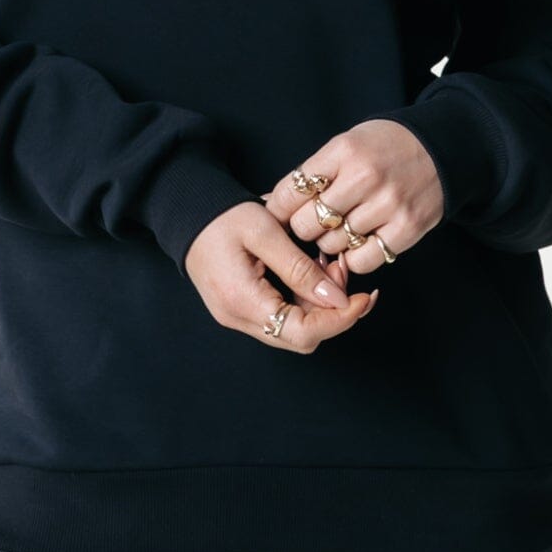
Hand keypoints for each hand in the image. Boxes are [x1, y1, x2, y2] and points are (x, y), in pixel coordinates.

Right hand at [183, 201, 376, 351]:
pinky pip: (282, 318)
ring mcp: (237, 317)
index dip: (340, 319)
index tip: (364, 296)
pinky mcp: (241, 310)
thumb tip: (338, 299)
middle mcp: (238, 318)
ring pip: (294, 331)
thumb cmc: (223, 216)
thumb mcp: (266, 232)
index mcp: (242, 300)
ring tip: (327, 265)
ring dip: (319, 305)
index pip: (303, 333)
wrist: (188, 213)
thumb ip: (301, 268)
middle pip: (301, 338)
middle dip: (332, 310)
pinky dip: (304, 301)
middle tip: (340, 270)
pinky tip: (311, 272)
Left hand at [262, 120, 443, 271]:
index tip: (276, 216)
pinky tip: (358, 242)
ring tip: (339, 229)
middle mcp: (365, 176)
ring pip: (333, 244)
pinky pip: (363, 259)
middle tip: (311, 224)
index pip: (292, 190)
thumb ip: (314, 173)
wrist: (441, 147)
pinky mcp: (407, 228)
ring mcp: (387, 204)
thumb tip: (272, 203)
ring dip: (329, 242)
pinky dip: (354, 257)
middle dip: (303, 227)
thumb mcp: (347, 144)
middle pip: (308, 222)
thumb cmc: (385, 146)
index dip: (278, 208)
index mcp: (344, 150)